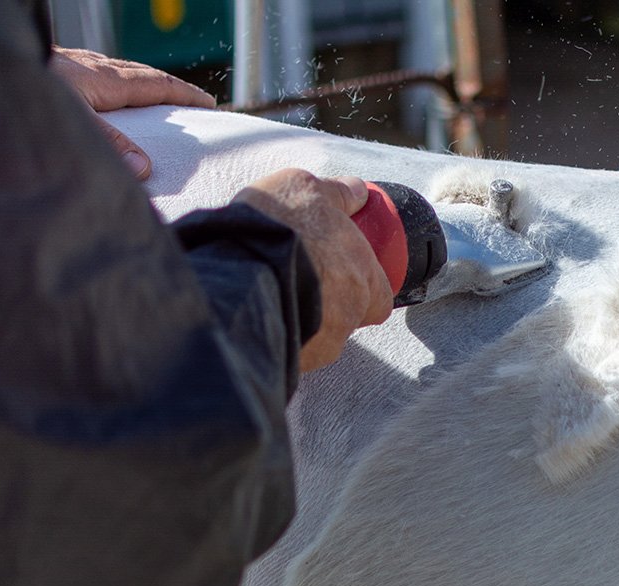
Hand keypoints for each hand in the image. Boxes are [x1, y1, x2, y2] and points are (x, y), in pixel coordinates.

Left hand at [49, 46, 215, 178]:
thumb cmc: (21, 93)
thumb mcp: (71, 123)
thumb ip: (108, 146)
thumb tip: (142, 167)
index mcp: (103, 80)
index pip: (156, 84)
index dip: (183, 94)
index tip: (208, 104)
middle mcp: (92, 68)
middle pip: (142, 74)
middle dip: (169, 88)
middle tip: (191, 103)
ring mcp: (73, 65)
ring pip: (119, 73)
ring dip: (142, 86)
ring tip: (154, 103)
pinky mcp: (54, 69)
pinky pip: (99, 76)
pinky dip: (116, 86)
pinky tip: (103, 101)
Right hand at [235, 171, 394, 369]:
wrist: (238, 274)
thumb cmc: (278, 230)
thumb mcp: (305, 189)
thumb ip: (336, 193)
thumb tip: (356, 192)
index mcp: (363, 276)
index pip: (380, 298)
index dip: (365, 290)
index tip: (345, 278)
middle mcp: (349, 314)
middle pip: (347, 318)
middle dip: (329, 305)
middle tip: (301, 284)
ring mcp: (322, 343)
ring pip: (319, 337)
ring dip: (303, 322)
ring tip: (274, 299)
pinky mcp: (294, 362)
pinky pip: (291, 352)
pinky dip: (280, 338)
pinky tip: (260, 319)